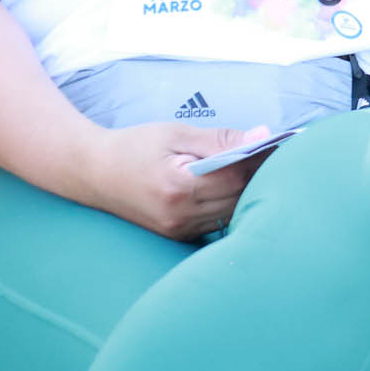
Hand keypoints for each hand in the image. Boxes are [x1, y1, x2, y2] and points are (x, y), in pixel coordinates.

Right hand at [79, 122, 270, 240]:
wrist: (91, 173)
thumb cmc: (133, 146)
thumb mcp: (175, 134)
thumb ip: (218, 139)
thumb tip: (261, 137)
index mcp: (177, 188)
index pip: (234, 176)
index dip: (259, 159)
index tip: (277, 143)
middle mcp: (179, 216)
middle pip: (237, 197)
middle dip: (256, 175)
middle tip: (274, 153)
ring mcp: (177, 231)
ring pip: (230, 213)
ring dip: (245, 192)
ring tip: (257, 168)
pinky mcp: (176, 236)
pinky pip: (215, 223)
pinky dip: (229, 204)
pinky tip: (234, 187)